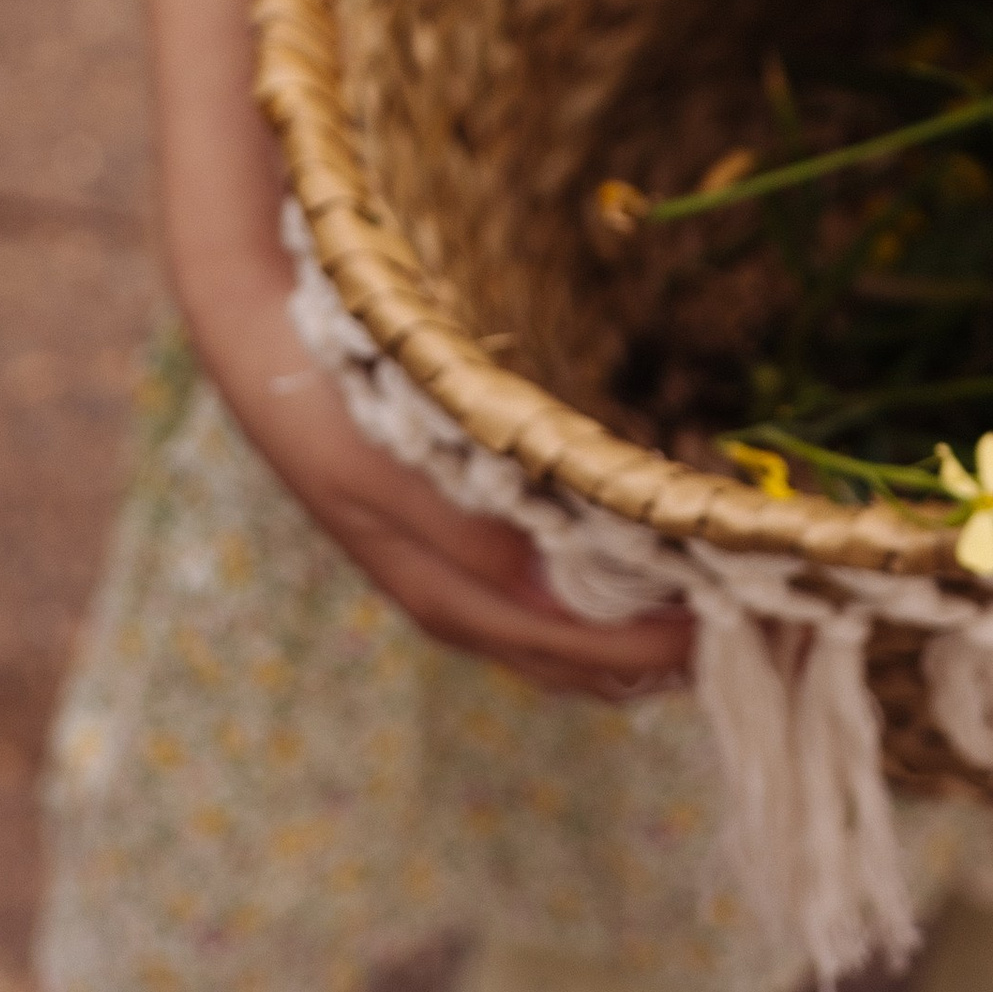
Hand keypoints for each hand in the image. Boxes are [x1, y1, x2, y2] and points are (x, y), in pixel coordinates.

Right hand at [184, 240, 698, 701]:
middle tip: (736, 630)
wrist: (257, 336)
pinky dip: (585, 598)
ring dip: (619, 634)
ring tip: (699, 616)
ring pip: (546, 629)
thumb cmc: (324, 399)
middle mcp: (447, 588)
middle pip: (557, 653)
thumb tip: (543, 587)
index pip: (556, 642)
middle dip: (641, 655)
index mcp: (437, 585)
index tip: (717, 629)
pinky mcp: (443, 526)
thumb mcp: (384, 466)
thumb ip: (461, 529)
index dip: (637, 647)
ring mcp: (445, 562)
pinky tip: (628, 571)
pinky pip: (530, 589)